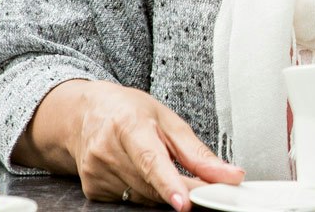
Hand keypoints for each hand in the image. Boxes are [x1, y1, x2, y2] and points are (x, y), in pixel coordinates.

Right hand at [28, 80, 242, 207]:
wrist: (86, 114)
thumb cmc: (130, 110)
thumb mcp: (168, 119)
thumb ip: (197, 152)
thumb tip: (228, 174)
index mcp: (129, 125)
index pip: (151, 160)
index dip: (169, 184)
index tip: (184, 203)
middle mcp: (108, 150)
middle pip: (152, 184)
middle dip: (181, 190)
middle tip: (204, 189)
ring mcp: (97, 173)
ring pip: (144, 197)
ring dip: (163, 191)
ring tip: (168, 171)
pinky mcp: (93, 190)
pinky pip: (130, 201)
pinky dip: (146, 192)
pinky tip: (142, 174)